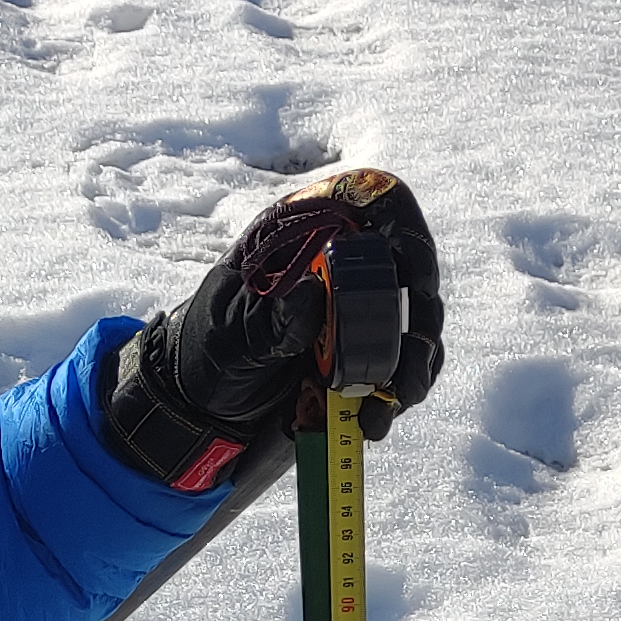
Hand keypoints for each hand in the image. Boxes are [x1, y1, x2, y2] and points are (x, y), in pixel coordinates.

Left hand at [102, 169, 445, 490]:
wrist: (201, 405)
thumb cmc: (208, 352)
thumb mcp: (231, 335)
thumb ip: (269, 318)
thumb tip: (312, 292)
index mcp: (306, 232)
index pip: (373, 203)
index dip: (404, 231)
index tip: (413, 278)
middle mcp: (342, 262)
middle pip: (409, 269)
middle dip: (419, 321)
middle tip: (408, 365)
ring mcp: (358, 308)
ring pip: (414, 322)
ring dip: (414, 365)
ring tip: (392, 404)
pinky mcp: (365, 352)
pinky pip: (403, 362)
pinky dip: (400, 390)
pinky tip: (376, 418)